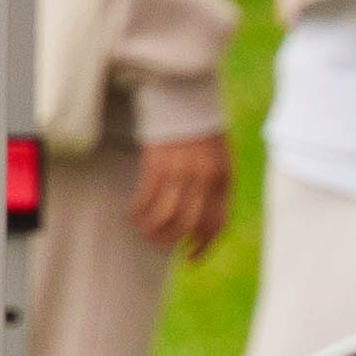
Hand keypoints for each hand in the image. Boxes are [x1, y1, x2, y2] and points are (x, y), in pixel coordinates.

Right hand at [132, 127, 235, 257]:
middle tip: (161, 248)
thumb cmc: (202, 130)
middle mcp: (203, 177)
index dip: (203, 247)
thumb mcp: (220, 158)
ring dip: (152, 231)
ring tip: (143, 234)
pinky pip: (147, 198)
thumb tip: (205, 222)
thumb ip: (216, 187)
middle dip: (172, 242)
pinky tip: (133, 216)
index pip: (215, 223)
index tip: (190, 259)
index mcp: (222, 178)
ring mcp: (180, 170)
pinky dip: (139, 213)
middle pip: (188, 225)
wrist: (185, 97)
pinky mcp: (156, 163)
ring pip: (165, 216)